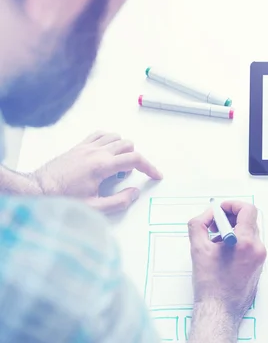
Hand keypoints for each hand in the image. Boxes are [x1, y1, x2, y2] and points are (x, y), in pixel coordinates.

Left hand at [32, 131, 161, 213]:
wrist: (37, 190)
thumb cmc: (63, 199)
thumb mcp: (94, 207)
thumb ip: (118, 201)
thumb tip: (134, 192)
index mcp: (102, 166)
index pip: (134, 159)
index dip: (149, 167)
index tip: (155, 175)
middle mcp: (96, 152)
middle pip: (128, 145)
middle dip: (135, 159)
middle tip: (126, 177)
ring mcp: (86, 147)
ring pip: (115, 137)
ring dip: (122, 149)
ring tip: (116, 166)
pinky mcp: (78, 146)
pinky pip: (99, 134)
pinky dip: (108, 140)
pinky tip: (106, 152)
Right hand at [188, 201, 265, 321]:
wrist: (219, 311)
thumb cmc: (210, 284)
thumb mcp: (198, 249)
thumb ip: (199, 224)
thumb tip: (207, 214)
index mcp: (246, 242)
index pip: (248, 210)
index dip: (232, 205)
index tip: (220, 209)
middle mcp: (257, 248)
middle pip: (248, 220)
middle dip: (230, 218)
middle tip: (213, 225)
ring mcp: (260, 259)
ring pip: (248, 233)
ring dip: (232, 230)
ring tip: (215, 241)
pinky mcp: (258, 267)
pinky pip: (250, 246)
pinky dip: (237, 242)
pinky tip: (222, 253)